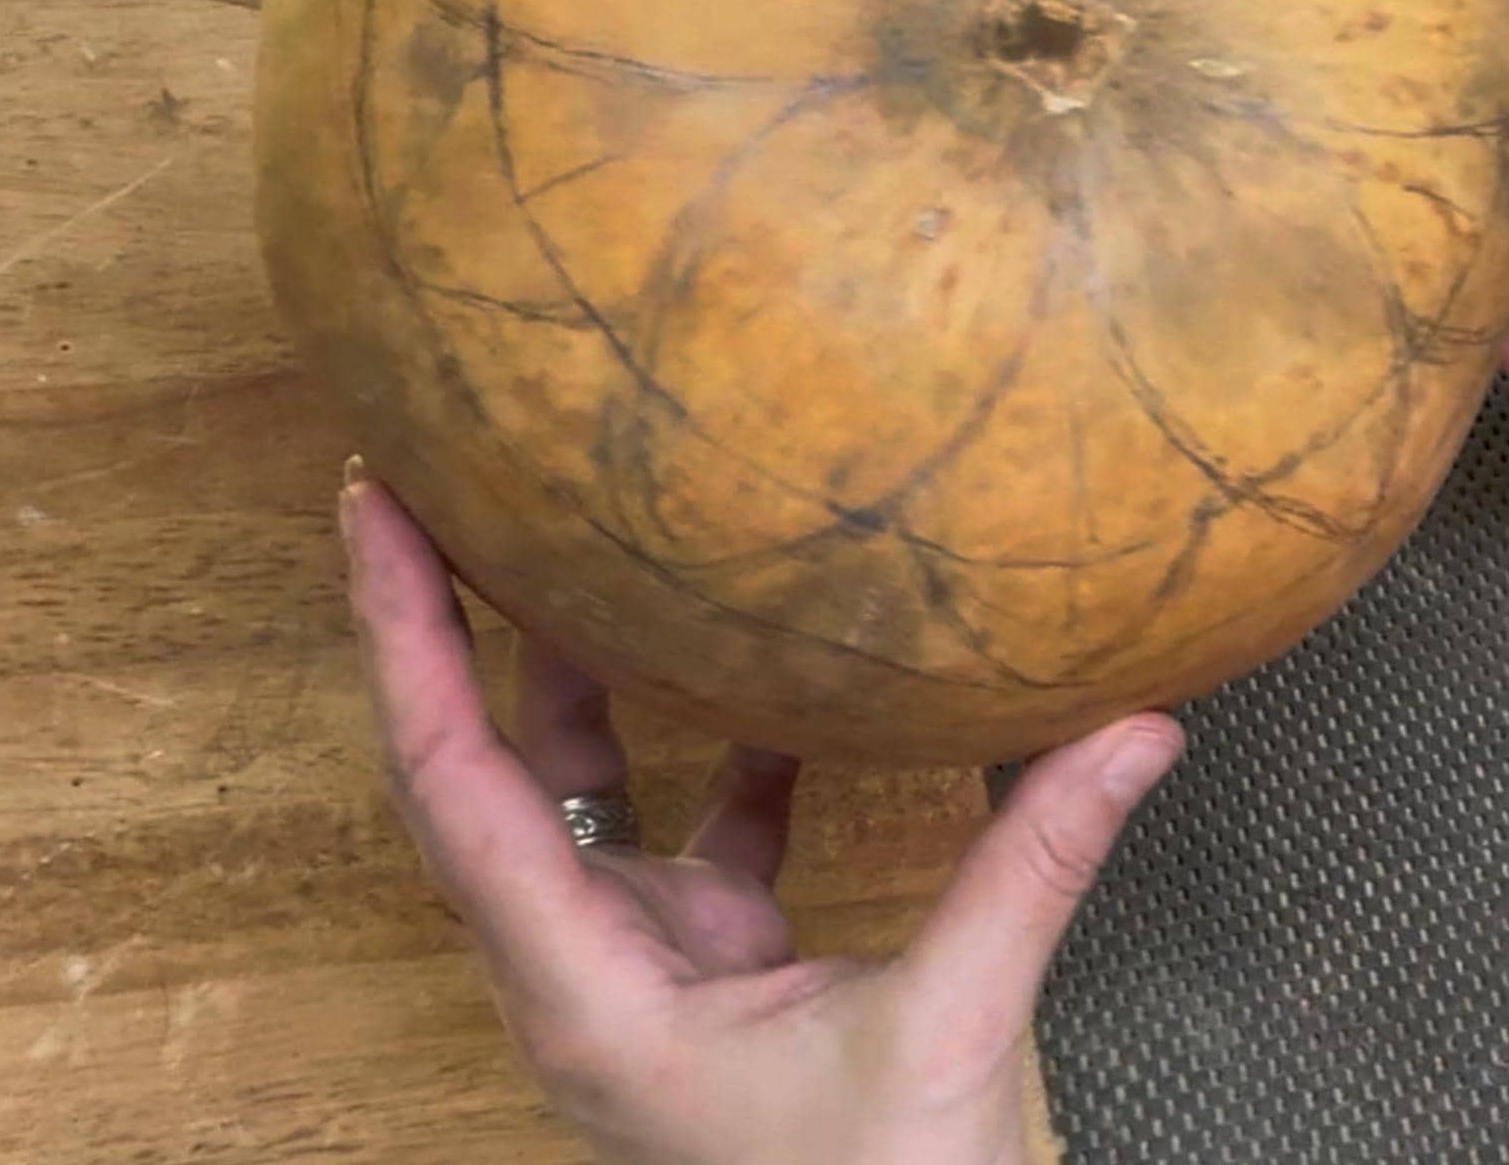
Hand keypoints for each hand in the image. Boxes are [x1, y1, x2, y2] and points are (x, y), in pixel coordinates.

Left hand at [337, 474, 1182, 1164]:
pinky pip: (685, 826)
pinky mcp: (708, 967)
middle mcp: (580, 970)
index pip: (454, 782)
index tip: (374, 508)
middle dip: (434, 628)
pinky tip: (763, 667)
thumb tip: (1134, 727)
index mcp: (582, 990)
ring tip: (546, 533)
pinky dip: (714, 743)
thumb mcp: (951, 1027)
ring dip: (556, 672)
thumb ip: (1034, 866)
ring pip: (567, 793)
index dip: (404, 639)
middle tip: (412, 481)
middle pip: (469, 771)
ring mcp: (640, 966)